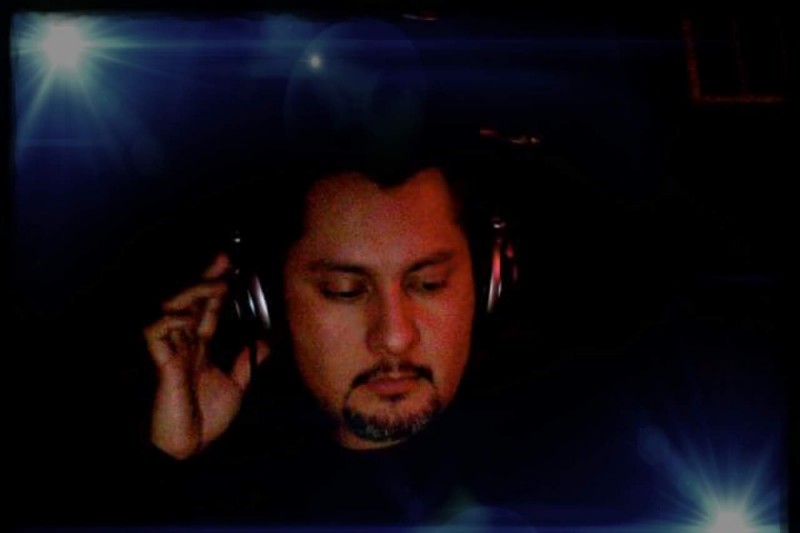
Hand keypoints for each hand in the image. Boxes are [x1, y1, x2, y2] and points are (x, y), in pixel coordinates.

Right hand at [143, 252, 269, 458]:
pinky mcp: (162, 365)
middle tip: (225, 262)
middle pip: (190, 301)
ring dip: (192, 294)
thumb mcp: (236, 387)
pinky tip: (184, 317)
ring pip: (172, 309)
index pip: (208, 308)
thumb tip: (264, 340)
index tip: (232, 265)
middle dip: (205, 278)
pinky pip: (155, 333)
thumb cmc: (205, 420)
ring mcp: (172, 352)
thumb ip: (245, 362)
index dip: (217, 286)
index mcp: (200, 348)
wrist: (188, 449)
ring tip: (216, 287)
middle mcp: (184, 344)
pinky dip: (168, 321)